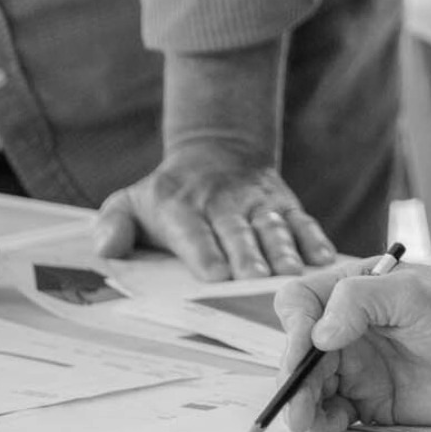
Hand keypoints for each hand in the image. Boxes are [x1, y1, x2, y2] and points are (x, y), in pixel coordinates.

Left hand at [93, 145, 339, 281]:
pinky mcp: (283, 202)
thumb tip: (106, 248)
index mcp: (180, 206)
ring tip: (294, 274)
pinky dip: (314, 238)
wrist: (215, 150)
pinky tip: (324, 259)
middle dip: (249, 255)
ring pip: (271, 225)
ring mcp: (256, 201)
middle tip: (259, 281)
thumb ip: (112, 225)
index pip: (192, 231)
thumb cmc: (168, 196)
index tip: (217, 276)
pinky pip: (301, 219)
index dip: (205, 252)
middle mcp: (221, 202)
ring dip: (284, 249)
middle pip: (236, 231)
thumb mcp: (129, 201)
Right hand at [274, 259, 430, 431]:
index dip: (293, 328)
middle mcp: (349, 330)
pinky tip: (331, 428)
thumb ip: (360, 302)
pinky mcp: (373, 402)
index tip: (302, 352)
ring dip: (303, 405)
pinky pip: (335, 415)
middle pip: (300, 353)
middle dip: (292, 379)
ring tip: (309, 424)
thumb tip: (318, 333)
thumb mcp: (413, 294)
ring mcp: (360, 368)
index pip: (301, 304)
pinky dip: (325, 423)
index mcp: (353, 293)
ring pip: (312, 387)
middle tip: (295, 407)